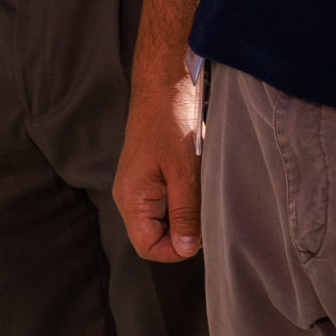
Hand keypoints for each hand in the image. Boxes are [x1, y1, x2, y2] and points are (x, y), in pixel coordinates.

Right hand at [114, 66, 204, 261]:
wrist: (164, 84)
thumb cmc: (170, 122)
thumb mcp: (183, 172)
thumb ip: (184, 213)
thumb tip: (187, 249)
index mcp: (131, 198)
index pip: (148, 247)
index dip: (175, 251)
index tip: (201, 236)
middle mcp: (129, 196)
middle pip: (154, 236)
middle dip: (182, 233)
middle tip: (206, 213)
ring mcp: (139, 185)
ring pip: (162, 219)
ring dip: (185, 215)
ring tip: (201, 194)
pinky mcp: (150, 175)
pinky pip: (165, 201)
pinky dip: (183, 199)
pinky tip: (197, 183)